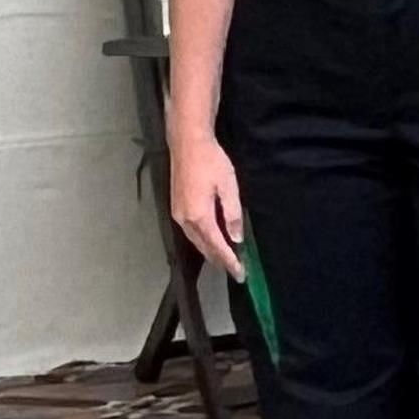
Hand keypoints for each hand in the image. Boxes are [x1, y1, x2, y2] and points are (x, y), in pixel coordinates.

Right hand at [168, 133, 246, 282]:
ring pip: (196, 241)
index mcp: (199, 217)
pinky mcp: (176, 208)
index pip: (217, 246)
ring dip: (212, 252)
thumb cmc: (212, 162)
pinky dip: (203, 241)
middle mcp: (185, 220)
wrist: (187, 145)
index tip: (241, 274)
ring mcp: (178, 215)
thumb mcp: (229, 187)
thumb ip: (232, 215)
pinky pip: (191, 232)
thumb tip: (237, 238)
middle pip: (204, 248)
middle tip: (237, 272)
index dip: (230, 261)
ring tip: (227, 261)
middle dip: (221, 261)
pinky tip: (213, 242)